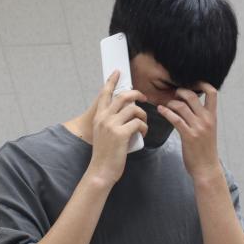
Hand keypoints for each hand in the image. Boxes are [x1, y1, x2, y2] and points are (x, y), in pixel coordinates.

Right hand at [86, 70, 147, 185]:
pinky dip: (144, 127)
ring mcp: (111, 125)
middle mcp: (103, 118)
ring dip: (143, 116)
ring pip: (133, 109)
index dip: (112, 81)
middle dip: (136, 94)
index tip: (117, 72)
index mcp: (99, 117)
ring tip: (143, 125)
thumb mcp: (103, 134)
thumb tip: (126, 113)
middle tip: (144, 98)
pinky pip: (138, 123)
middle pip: (123, 97)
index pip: (104, 94)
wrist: (101, 170)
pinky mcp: (121, 134)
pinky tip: (142, 134)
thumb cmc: (105, 154)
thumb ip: (111, 122)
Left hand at [157, 81, 222, 179]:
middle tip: (174, 94)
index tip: (193, 83)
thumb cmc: (205, 150)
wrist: (207, 168)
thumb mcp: (208, 131)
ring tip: (166, 105)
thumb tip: (191, 107)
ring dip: (170, 103)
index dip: (202, 84)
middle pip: (192, 96)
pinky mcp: (188, 135)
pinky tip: (161, 110)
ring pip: (181, 106)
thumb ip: (202, 118)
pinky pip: (175, 119)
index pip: (212, 93)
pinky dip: (166, 112)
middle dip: (180, 91)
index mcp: (212, 117)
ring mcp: (198, 127)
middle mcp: (206, 119)